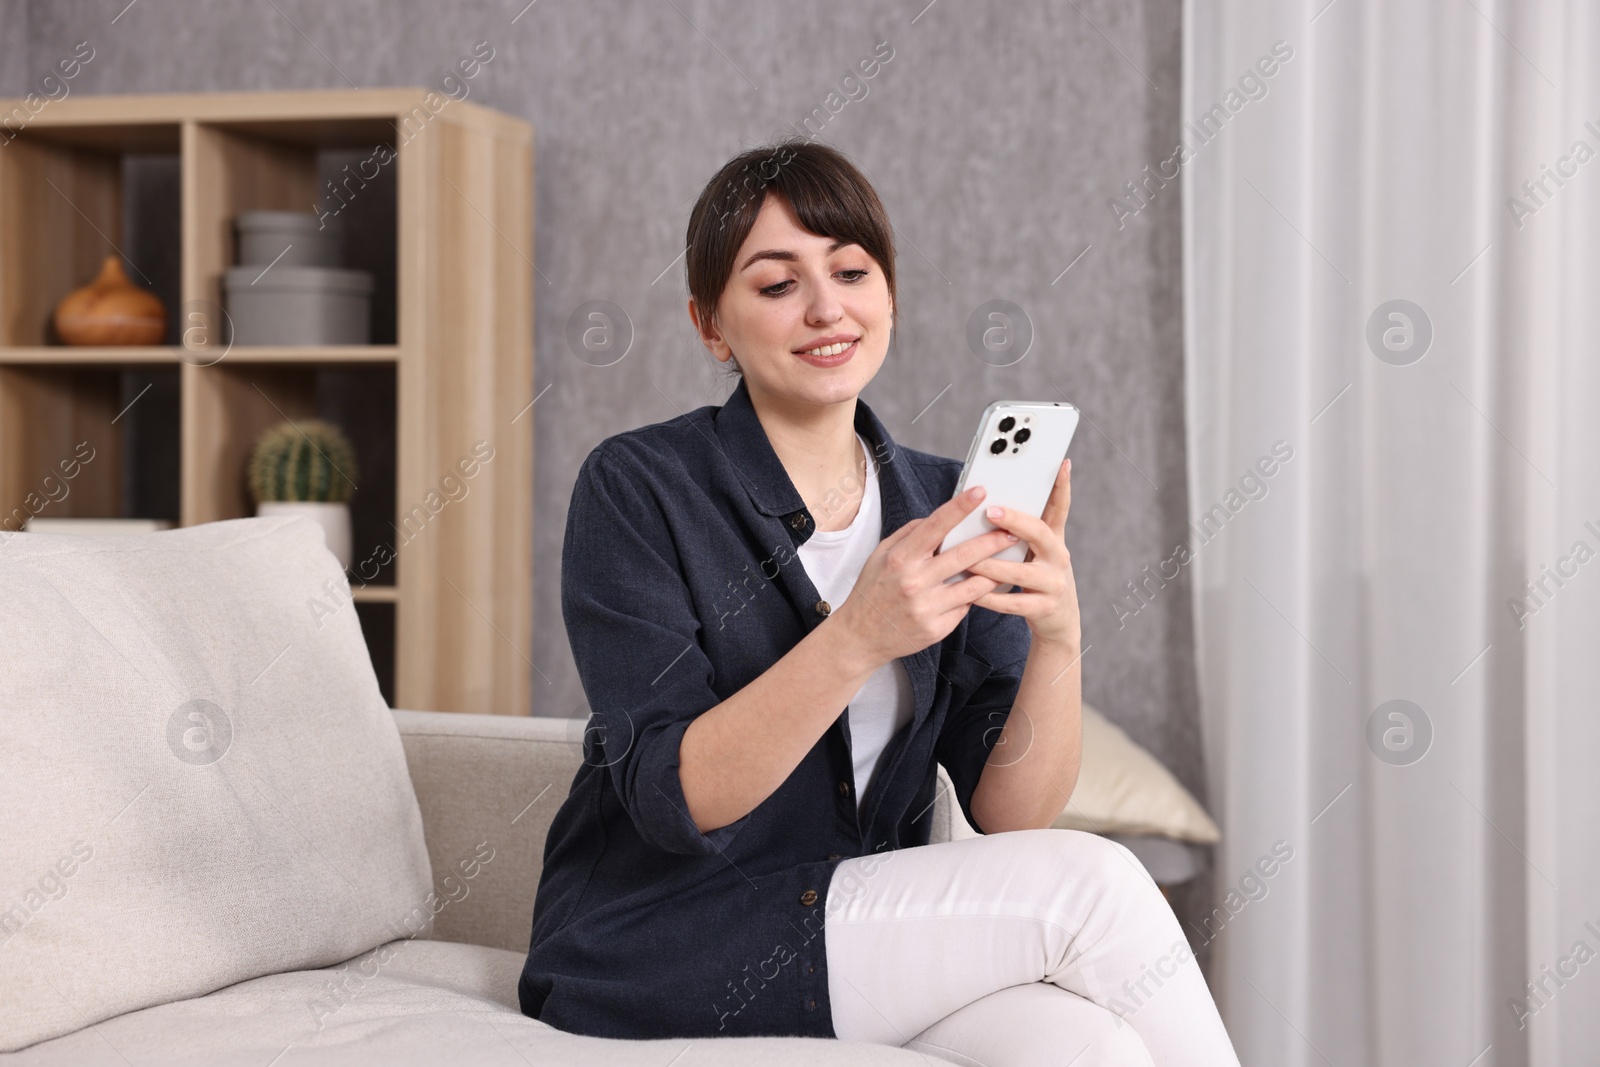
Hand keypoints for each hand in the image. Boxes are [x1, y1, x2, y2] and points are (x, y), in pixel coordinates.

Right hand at [830, 485, 1019, 668]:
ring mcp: (927, 607)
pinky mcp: (937, 628)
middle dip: (993, 541)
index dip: (959, 507)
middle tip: (1012, 531)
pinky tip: (985, 587)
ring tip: (1008, 560)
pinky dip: (975, 595)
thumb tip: (937, 518)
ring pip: (973, 585)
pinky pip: (965, 607)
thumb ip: (909, 534)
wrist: (861, 637)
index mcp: (900, 559)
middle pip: (964, 556)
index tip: (980, 492)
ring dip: (994, 571)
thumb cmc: (873, 591)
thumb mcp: (880, 556)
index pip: (935, 526)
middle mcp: (914, 582)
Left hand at [966, 458, 1080, 648]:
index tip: (1061, 464)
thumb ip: (1020, 531)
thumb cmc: (1037, 578)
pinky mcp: (1044, 608)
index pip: (1059, 507)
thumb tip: (988, 504)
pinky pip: (1013, 603)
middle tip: (989, 511)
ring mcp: (1053, 583)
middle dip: (1014, 520)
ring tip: (968, 559)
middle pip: (1039, 533)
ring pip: (1021, 572)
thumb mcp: (1037, 551)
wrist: (1058, 621)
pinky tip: (972, 592)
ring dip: (991, 565)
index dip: (1062, 486)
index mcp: (1054, 538)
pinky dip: (990, 597)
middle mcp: (1058, 557)